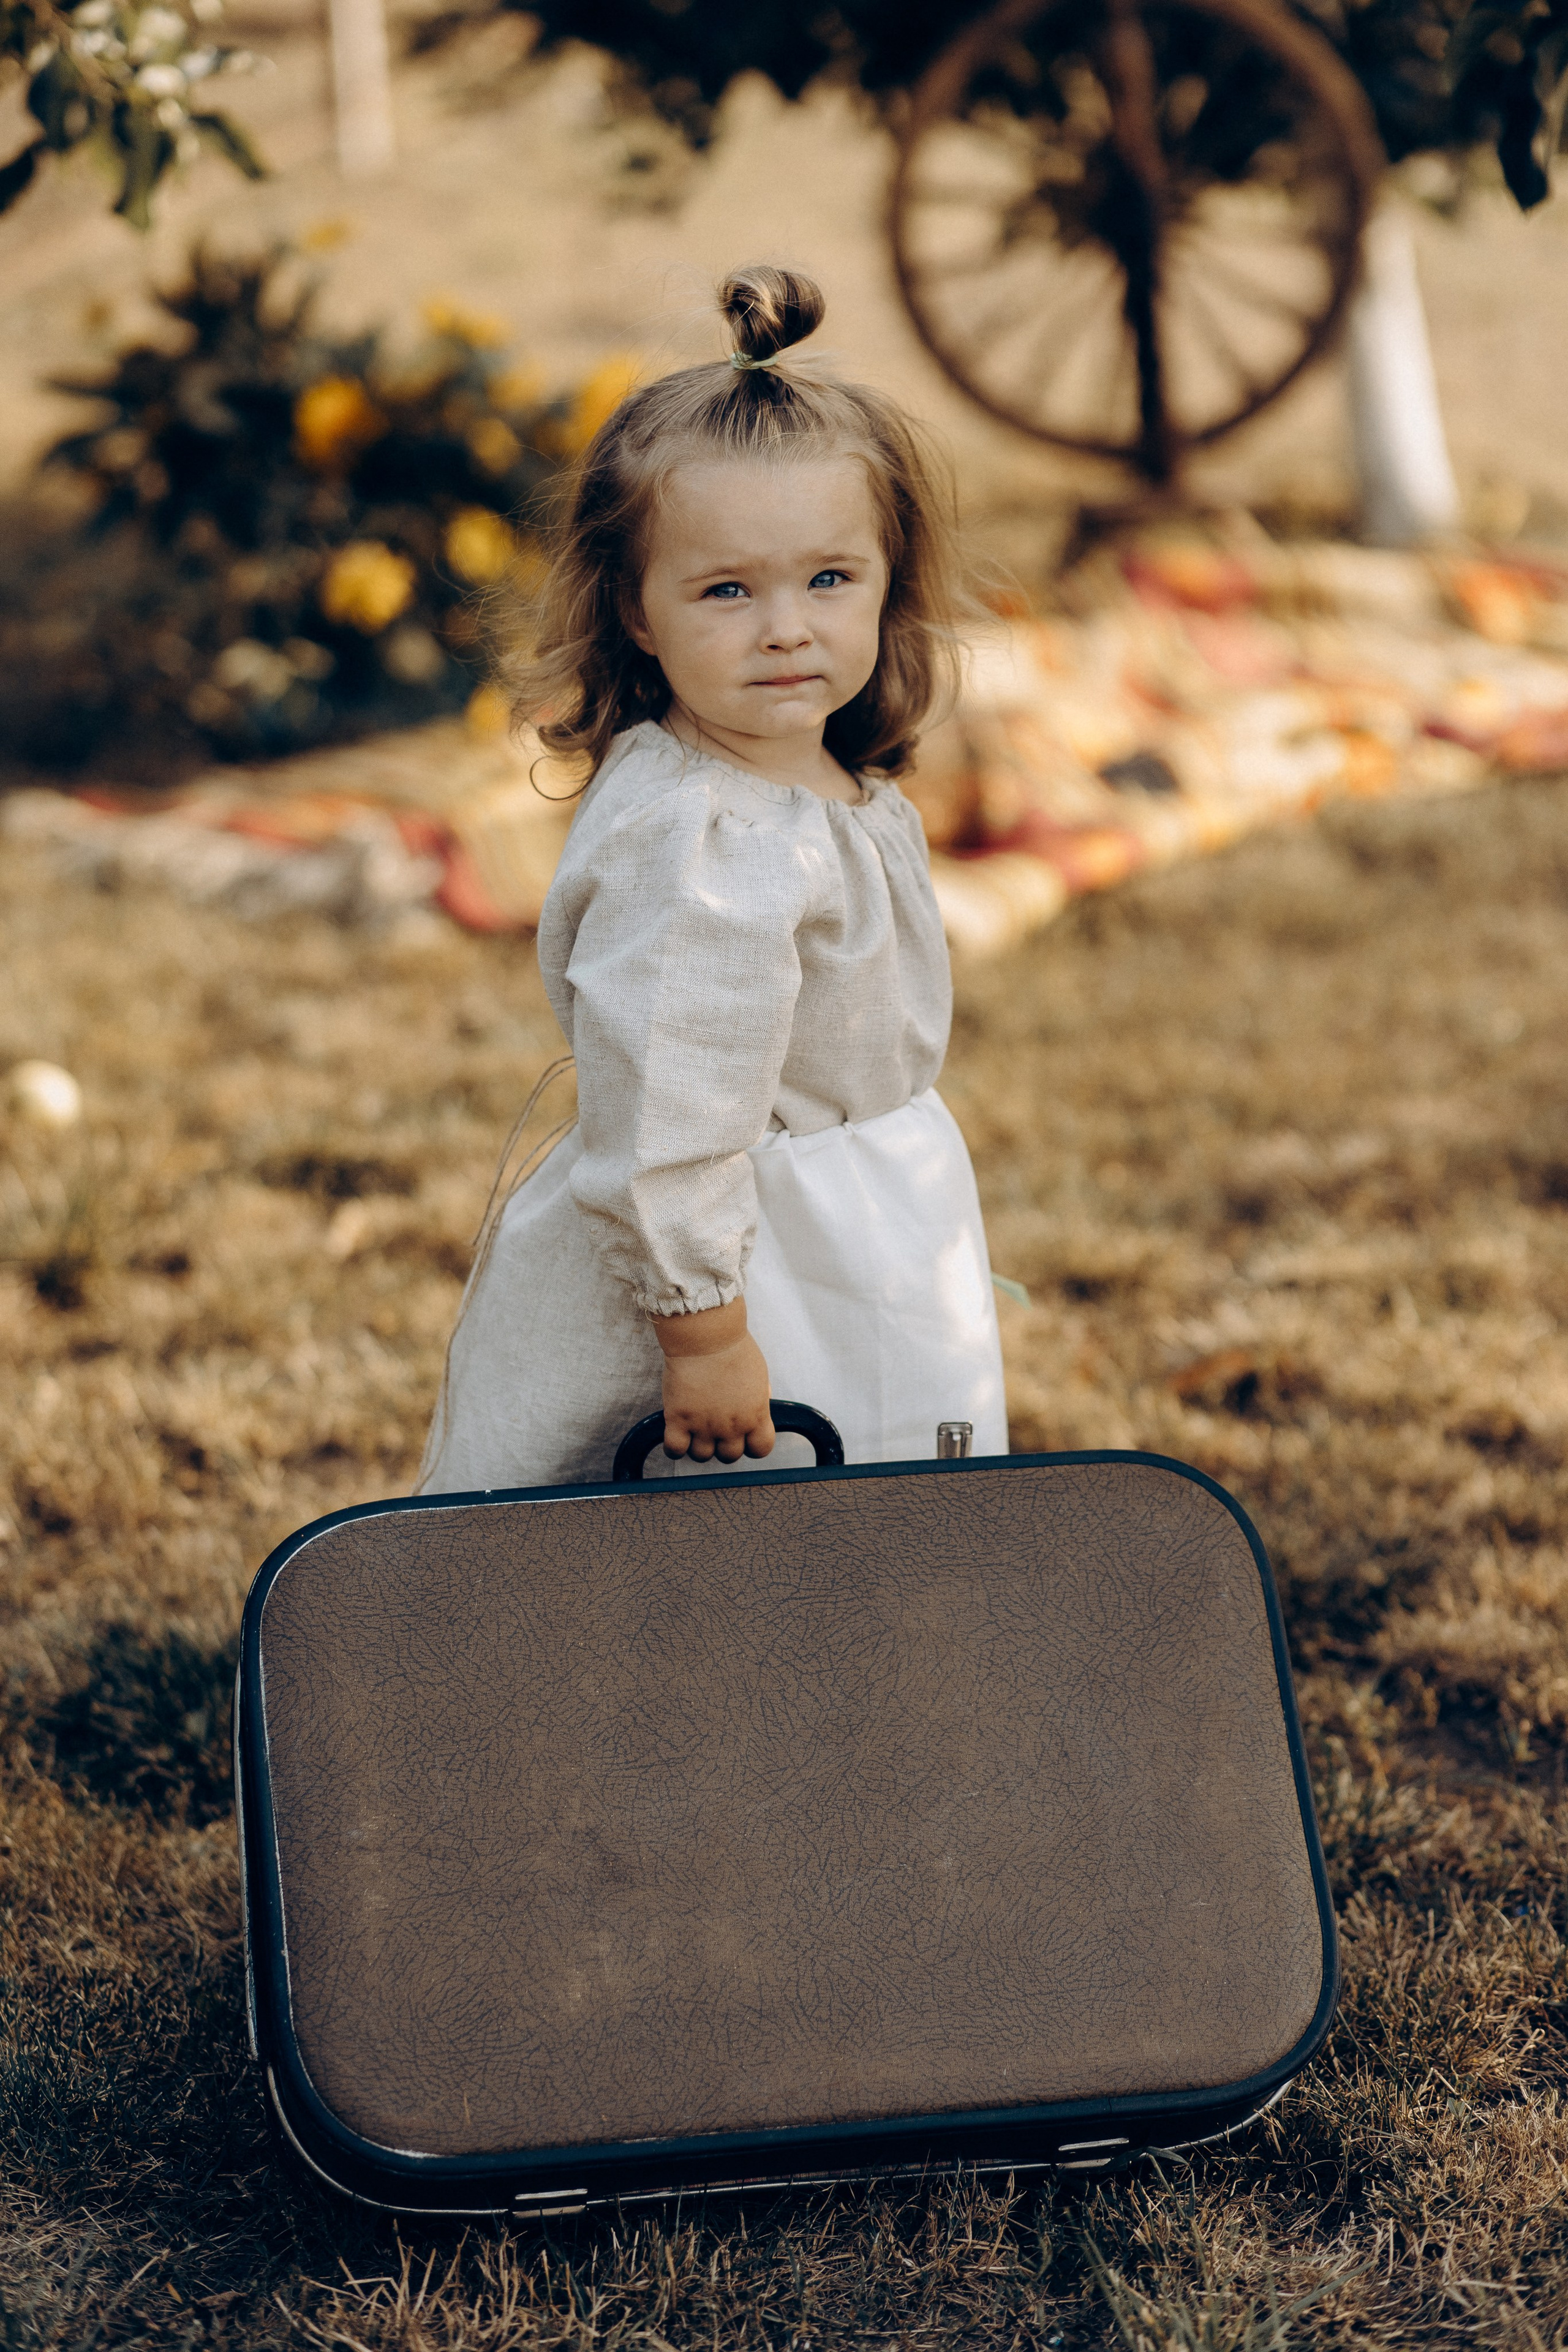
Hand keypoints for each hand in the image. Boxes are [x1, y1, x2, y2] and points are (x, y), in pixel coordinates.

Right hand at [650, 1297, 774, 1463]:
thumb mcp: (759, 1375)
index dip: (751, 1445)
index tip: (744, 1437)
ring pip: (702, 1456)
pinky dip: (674, 1448)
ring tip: (694, 1430)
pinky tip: (676, 1434)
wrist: (706, 1335)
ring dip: (699, 1446)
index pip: (761, 1449)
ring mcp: (704, 1425)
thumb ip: (759, 1397)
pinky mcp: (678, 1418)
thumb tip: (760, 1406)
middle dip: (723, 1445)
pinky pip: (675, 1449)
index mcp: (756, 1415)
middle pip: (729, 1456)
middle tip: (715, 1429)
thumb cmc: (733, 1348)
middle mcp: (732, 1426)